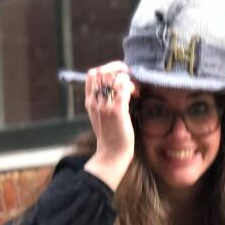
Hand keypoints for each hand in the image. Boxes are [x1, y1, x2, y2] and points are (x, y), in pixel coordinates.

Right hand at [82, 61, 137, 190]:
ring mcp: (106, 106)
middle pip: (103, 72)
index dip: (107, 71)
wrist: (112, 153)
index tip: (117, 80)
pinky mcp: (118, 110)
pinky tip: (135, 95)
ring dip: (127, 80)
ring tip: (133, 91)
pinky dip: (131, 87)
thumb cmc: (110, 135)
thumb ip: (100, 101)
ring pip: (114, 78)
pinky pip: (123, 88)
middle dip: (119, 73)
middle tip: (128, 85)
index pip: (92, 74)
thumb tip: (111, 87)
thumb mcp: (99, 116)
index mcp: (89, 102)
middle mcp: (96, 101)